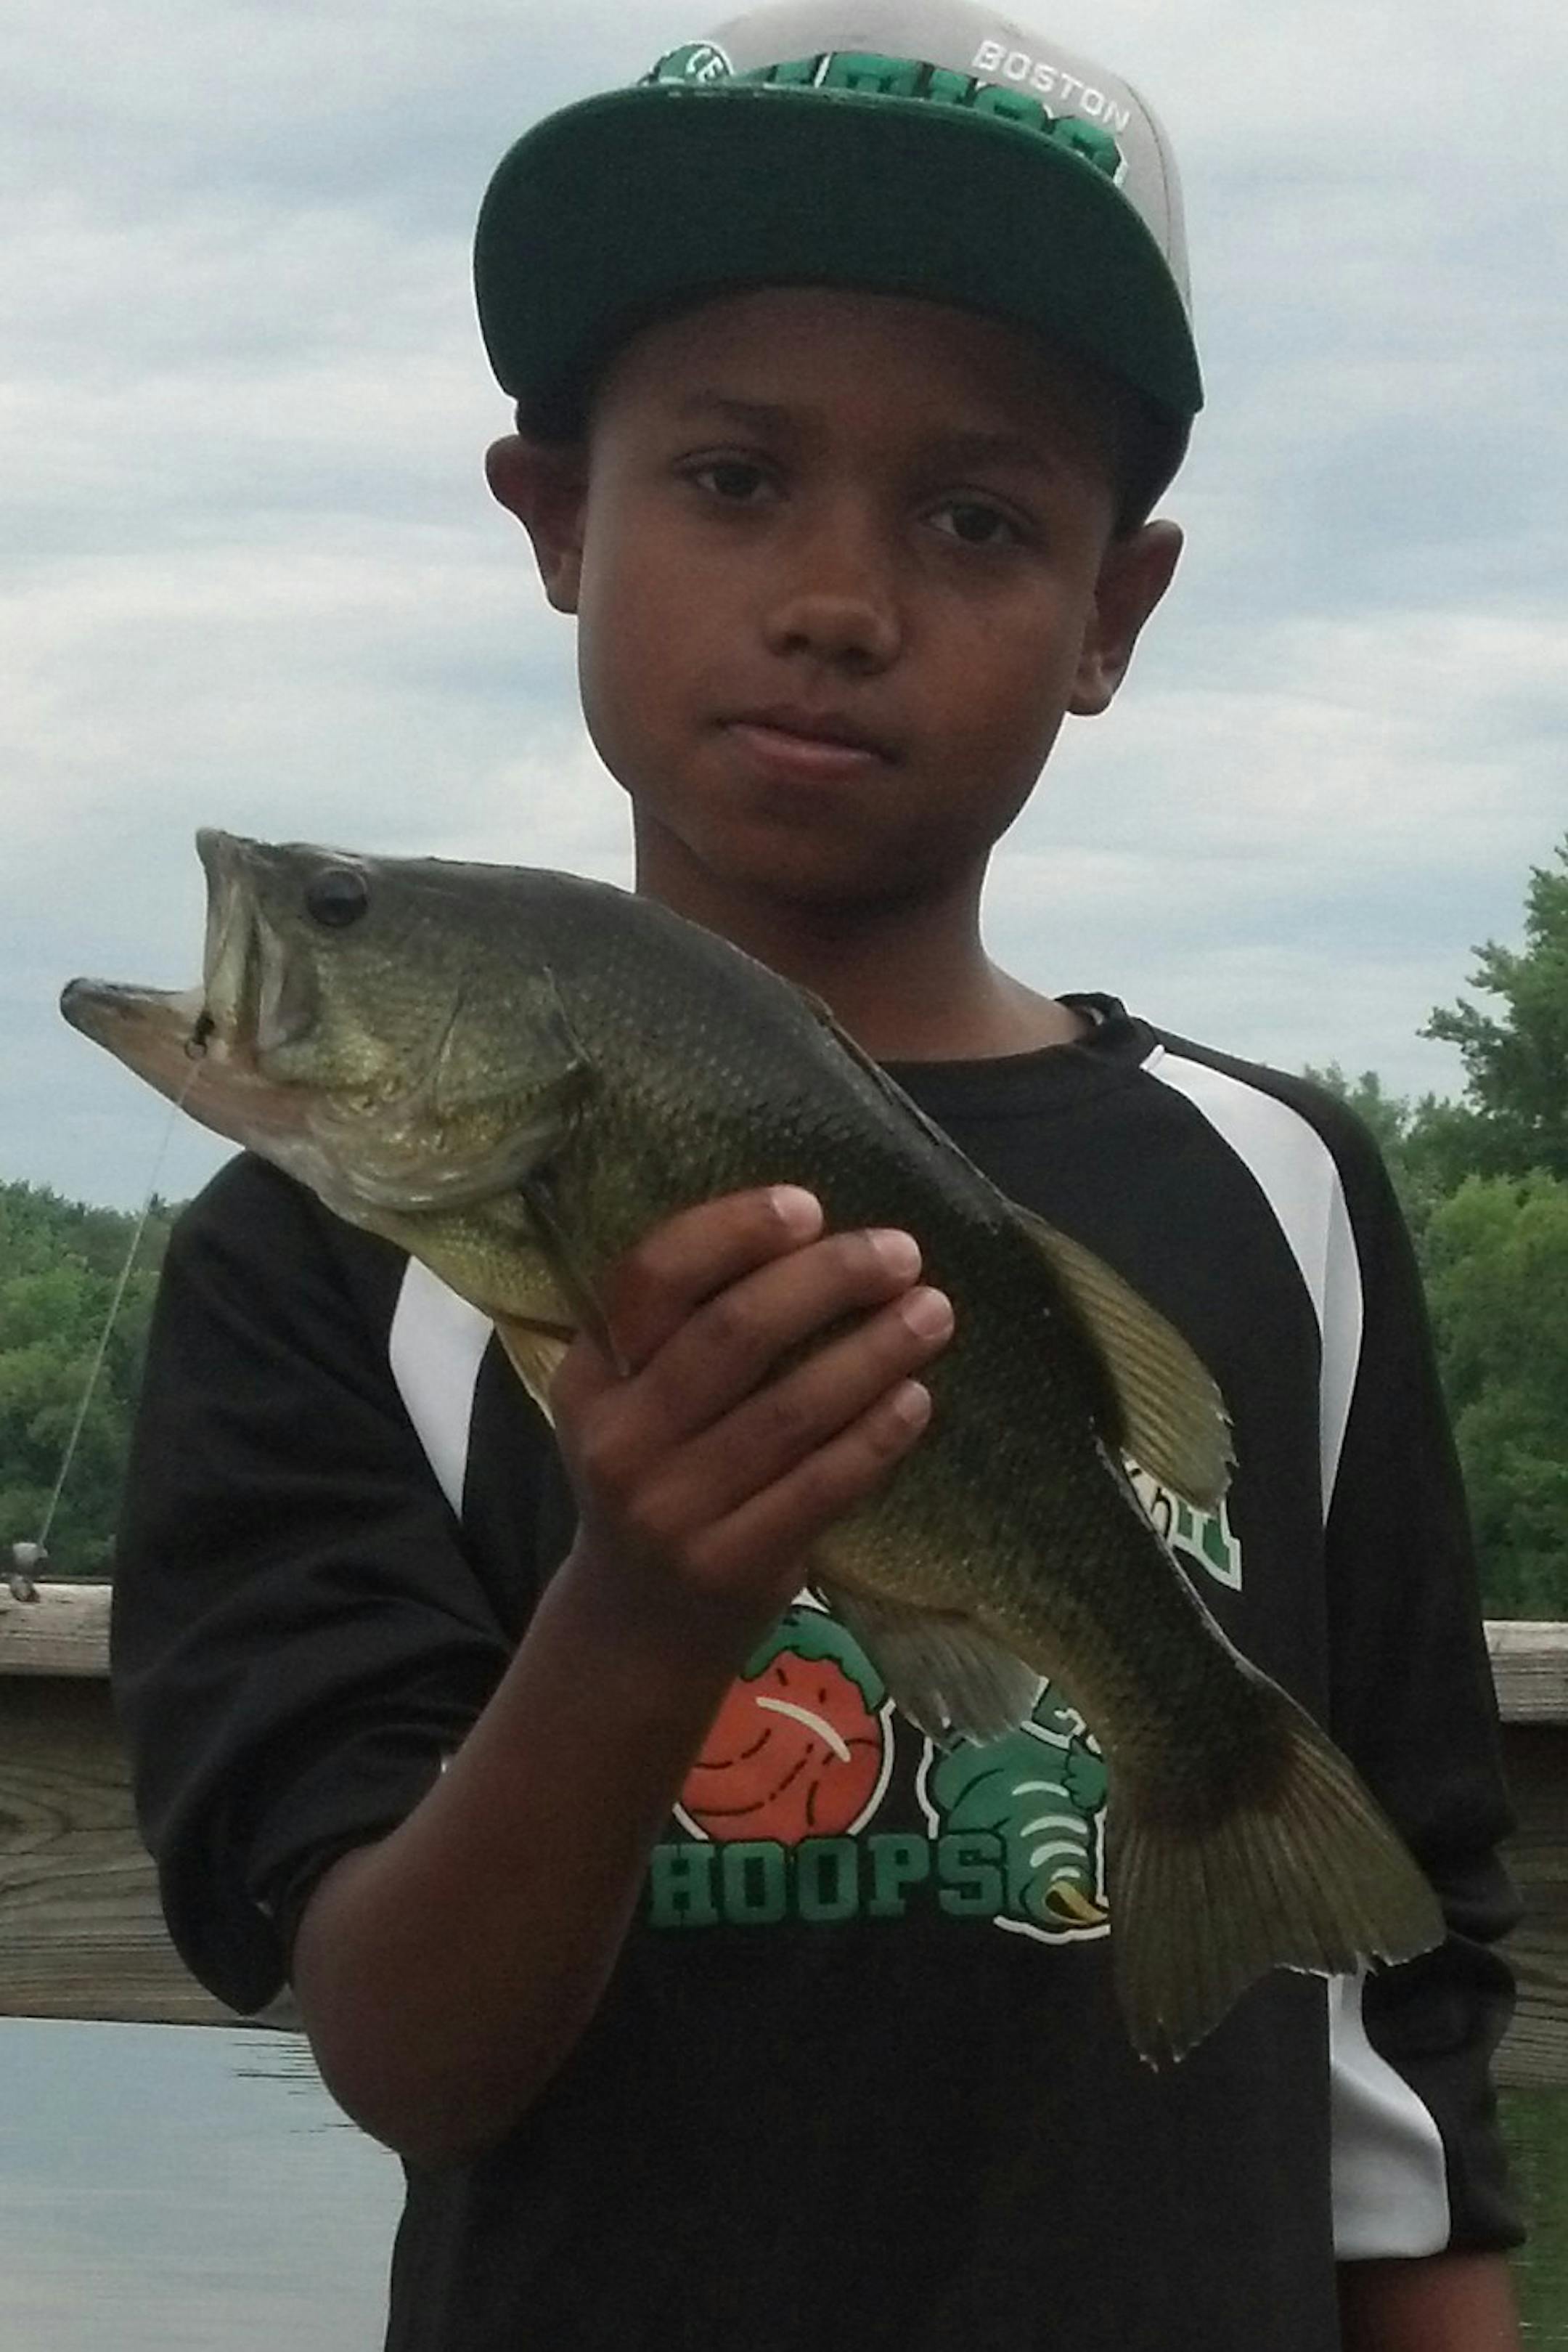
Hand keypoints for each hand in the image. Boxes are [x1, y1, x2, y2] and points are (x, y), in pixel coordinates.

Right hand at [550, 1185, 952, 1650]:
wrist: (639, 1622)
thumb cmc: (659, 1474)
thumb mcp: (633, 1400)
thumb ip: (688, 1328)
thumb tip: (811, 1233)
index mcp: (593, 1375)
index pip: (653, 1279)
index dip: (732, 1232)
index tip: (808, 1207)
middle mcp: (621, 1440)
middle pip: (732, 1335)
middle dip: (827, 1280)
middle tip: (901, 1253)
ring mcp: (675, 1510)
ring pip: (790, 1411)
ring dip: (873, 1351)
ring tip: (933, 1311)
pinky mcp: (734, 1565)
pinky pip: (822, 1485)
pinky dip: (875, 1436)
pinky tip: (917, 1396)